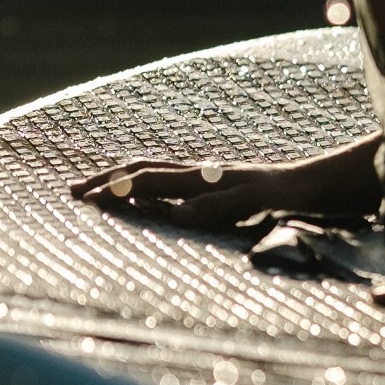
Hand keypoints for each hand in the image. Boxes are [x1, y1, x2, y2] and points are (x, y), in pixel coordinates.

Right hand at [72, 156, 310, 230]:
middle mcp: (198, 173)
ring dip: (120, 180)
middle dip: (105, 180)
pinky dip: (142, 187)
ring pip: (151, 172)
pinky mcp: (211, 184)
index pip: (147, 181)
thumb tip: (180, 214)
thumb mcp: (257, 204)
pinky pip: (167, 183)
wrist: (312, 184)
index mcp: (202, 179)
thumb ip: (220, 207)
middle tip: (71, 191)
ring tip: (95, 190)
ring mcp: (203, 177)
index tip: (84, 200)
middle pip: (141, 170)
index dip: (114, 190)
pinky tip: (141, 199)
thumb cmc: (288, 198)